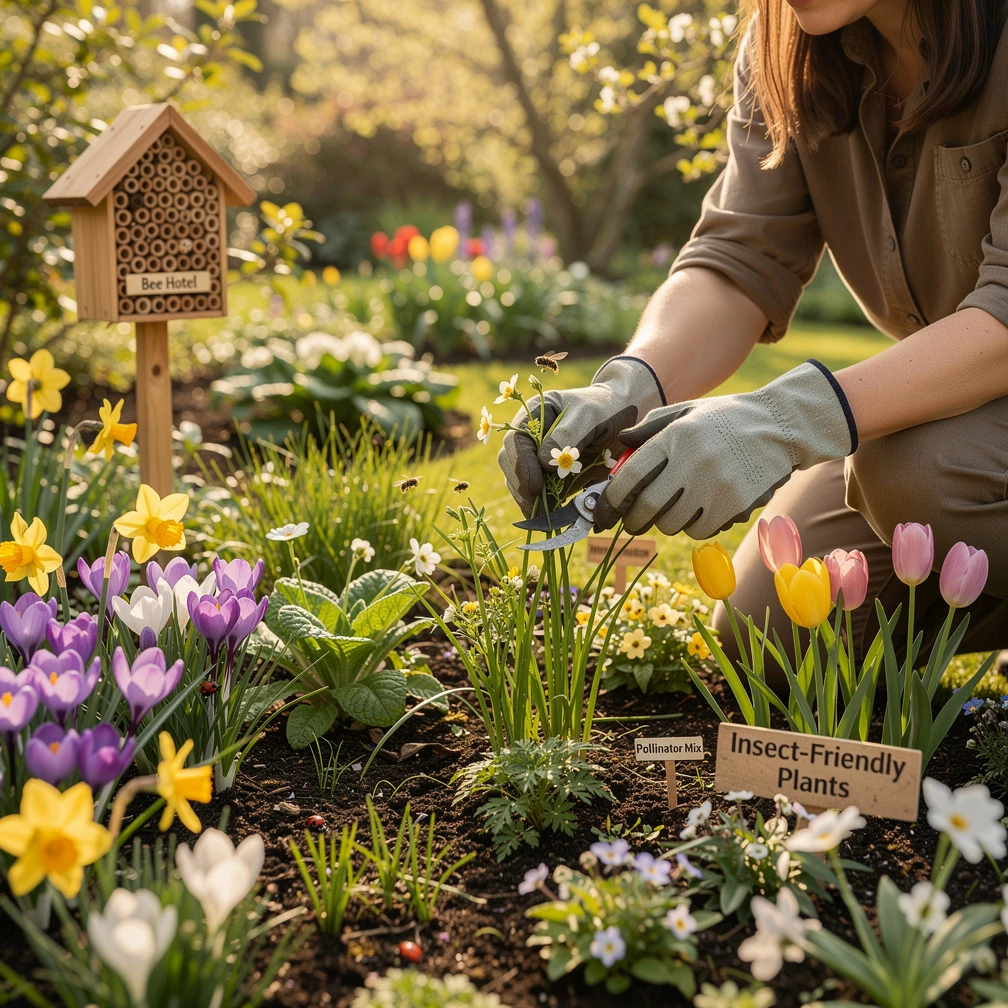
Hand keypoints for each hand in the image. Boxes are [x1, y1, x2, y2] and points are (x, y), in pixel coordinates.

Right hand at [497, 356, 663, 516]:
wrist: (621, 418)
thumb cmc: (606, 410)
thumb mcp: (590, 416)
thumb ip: (568, 435)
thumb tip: (543, 462)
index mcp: (533, 413)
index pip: (515, 441)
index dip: (522, 465)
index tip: (536, 487)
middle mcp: (528, 435)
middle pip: (510, 463)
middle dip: (522, 487)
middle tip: (538, 509)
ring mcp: (534, 456)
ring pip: (518, 481)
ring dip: (528, 500)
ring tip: (544, 516)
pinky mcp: (546, 475)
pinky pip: (535, 493)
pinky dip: (540, 506)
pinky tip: (550, 517)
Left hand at [592, 361, 857, 538]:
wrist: (781, 426)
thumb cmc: (726, 419)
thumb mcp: (687, 411)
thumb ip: (650, 427)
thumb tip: (619, 444)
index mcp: (674, 437)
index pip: (630, 477)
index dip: (611, 501)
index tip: (604, 512)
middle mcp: (691, 462)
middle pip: (647, 508)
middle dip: (633, 520)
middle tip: (631, 523)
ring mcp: (714, 485)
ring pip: (671, 523)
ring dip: (665, 522)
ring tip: (672, 510)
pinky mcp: (733, 505)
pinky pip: (699, 531)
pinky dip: (693, 527)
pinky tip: (698, 513)